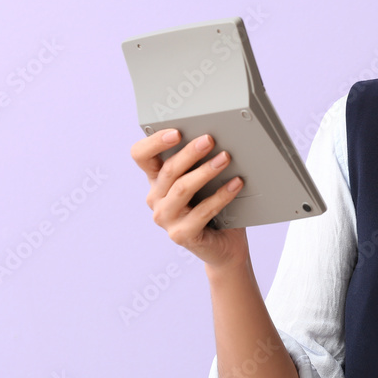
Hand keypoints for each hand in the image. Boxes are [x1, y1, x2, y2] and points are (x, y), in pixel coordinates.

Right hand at [130, 129, 248, 269]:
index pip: (141, 156)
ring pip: (182, 189)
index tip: (176, 131)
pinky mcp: (180, 234)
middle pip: (168, 170)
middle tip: (210, 140)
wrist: (224, 245)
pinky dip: (221, 196)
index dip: (154, 142)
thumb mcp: (203, 182)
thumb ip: (200, 163)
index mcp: (157, 181)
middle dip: (190, 152)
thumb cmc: (214, 208)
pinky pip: (202, 211)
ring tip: (226, 158)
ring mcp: (166, 219)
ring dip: (205, 171)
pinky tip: (235, 184)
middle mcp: (156, 199)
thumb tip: (215, 138)